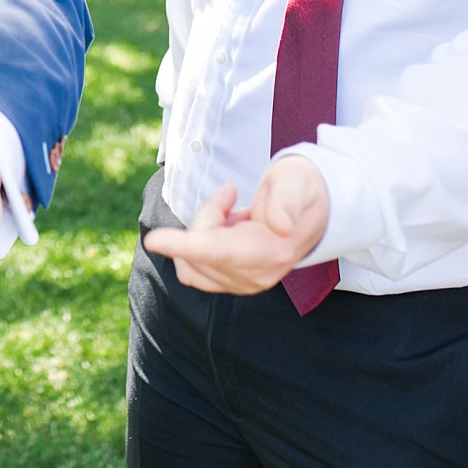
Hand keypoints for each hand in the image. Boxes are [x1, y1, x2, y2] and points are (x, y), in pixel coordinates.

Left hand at [140, 155, 330, 295]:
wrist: (314, 211)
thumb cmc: (300, 189)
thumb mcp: (295, 182)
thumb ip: (286, 200)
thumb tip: (280, 225)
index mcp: (272, 250)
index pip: (218, 251)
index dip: (185, 245)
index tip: (153, 240)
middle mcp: (257, 275)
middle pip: (199, 247)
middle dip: (207, 216)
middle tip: (230, 196)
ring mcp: (245, 284)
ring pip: (191, 260)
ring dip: (203, 230)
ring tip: (231, 213)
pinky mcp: (234, 285)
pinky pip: (194, 268)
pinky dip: (200, 244)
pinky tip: (225, 228)